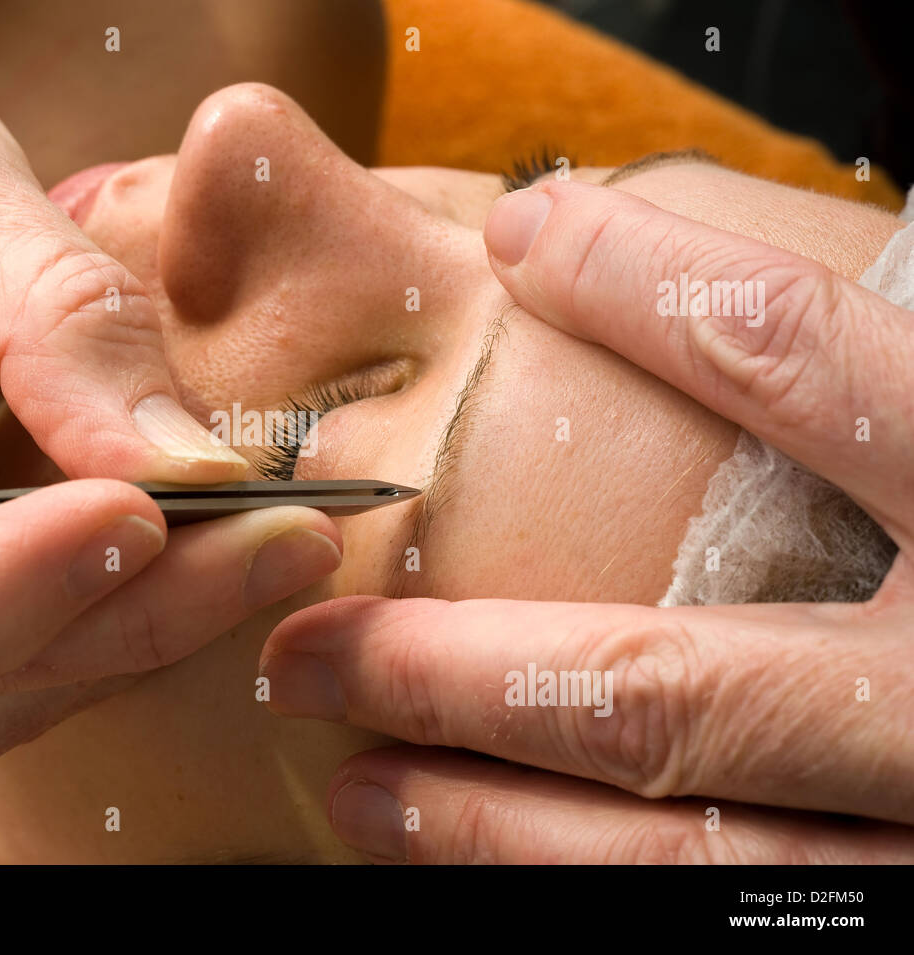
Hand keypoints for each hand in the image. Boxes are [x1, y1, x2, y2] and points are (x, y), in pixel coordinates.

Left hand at [260, 181, 913, 861]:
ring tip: (355, 785)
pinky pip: (737, 911)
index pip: (831, 365)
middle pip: (677, 686)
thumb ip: (900, 388)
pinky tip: (488, 866)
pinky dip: (587, 894)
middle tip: (308, 652)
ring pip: (686, 854)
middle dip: (461, 672)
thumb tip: (727, 279)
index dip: (666, 286)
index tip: (538, 232)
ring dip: (491, 828)